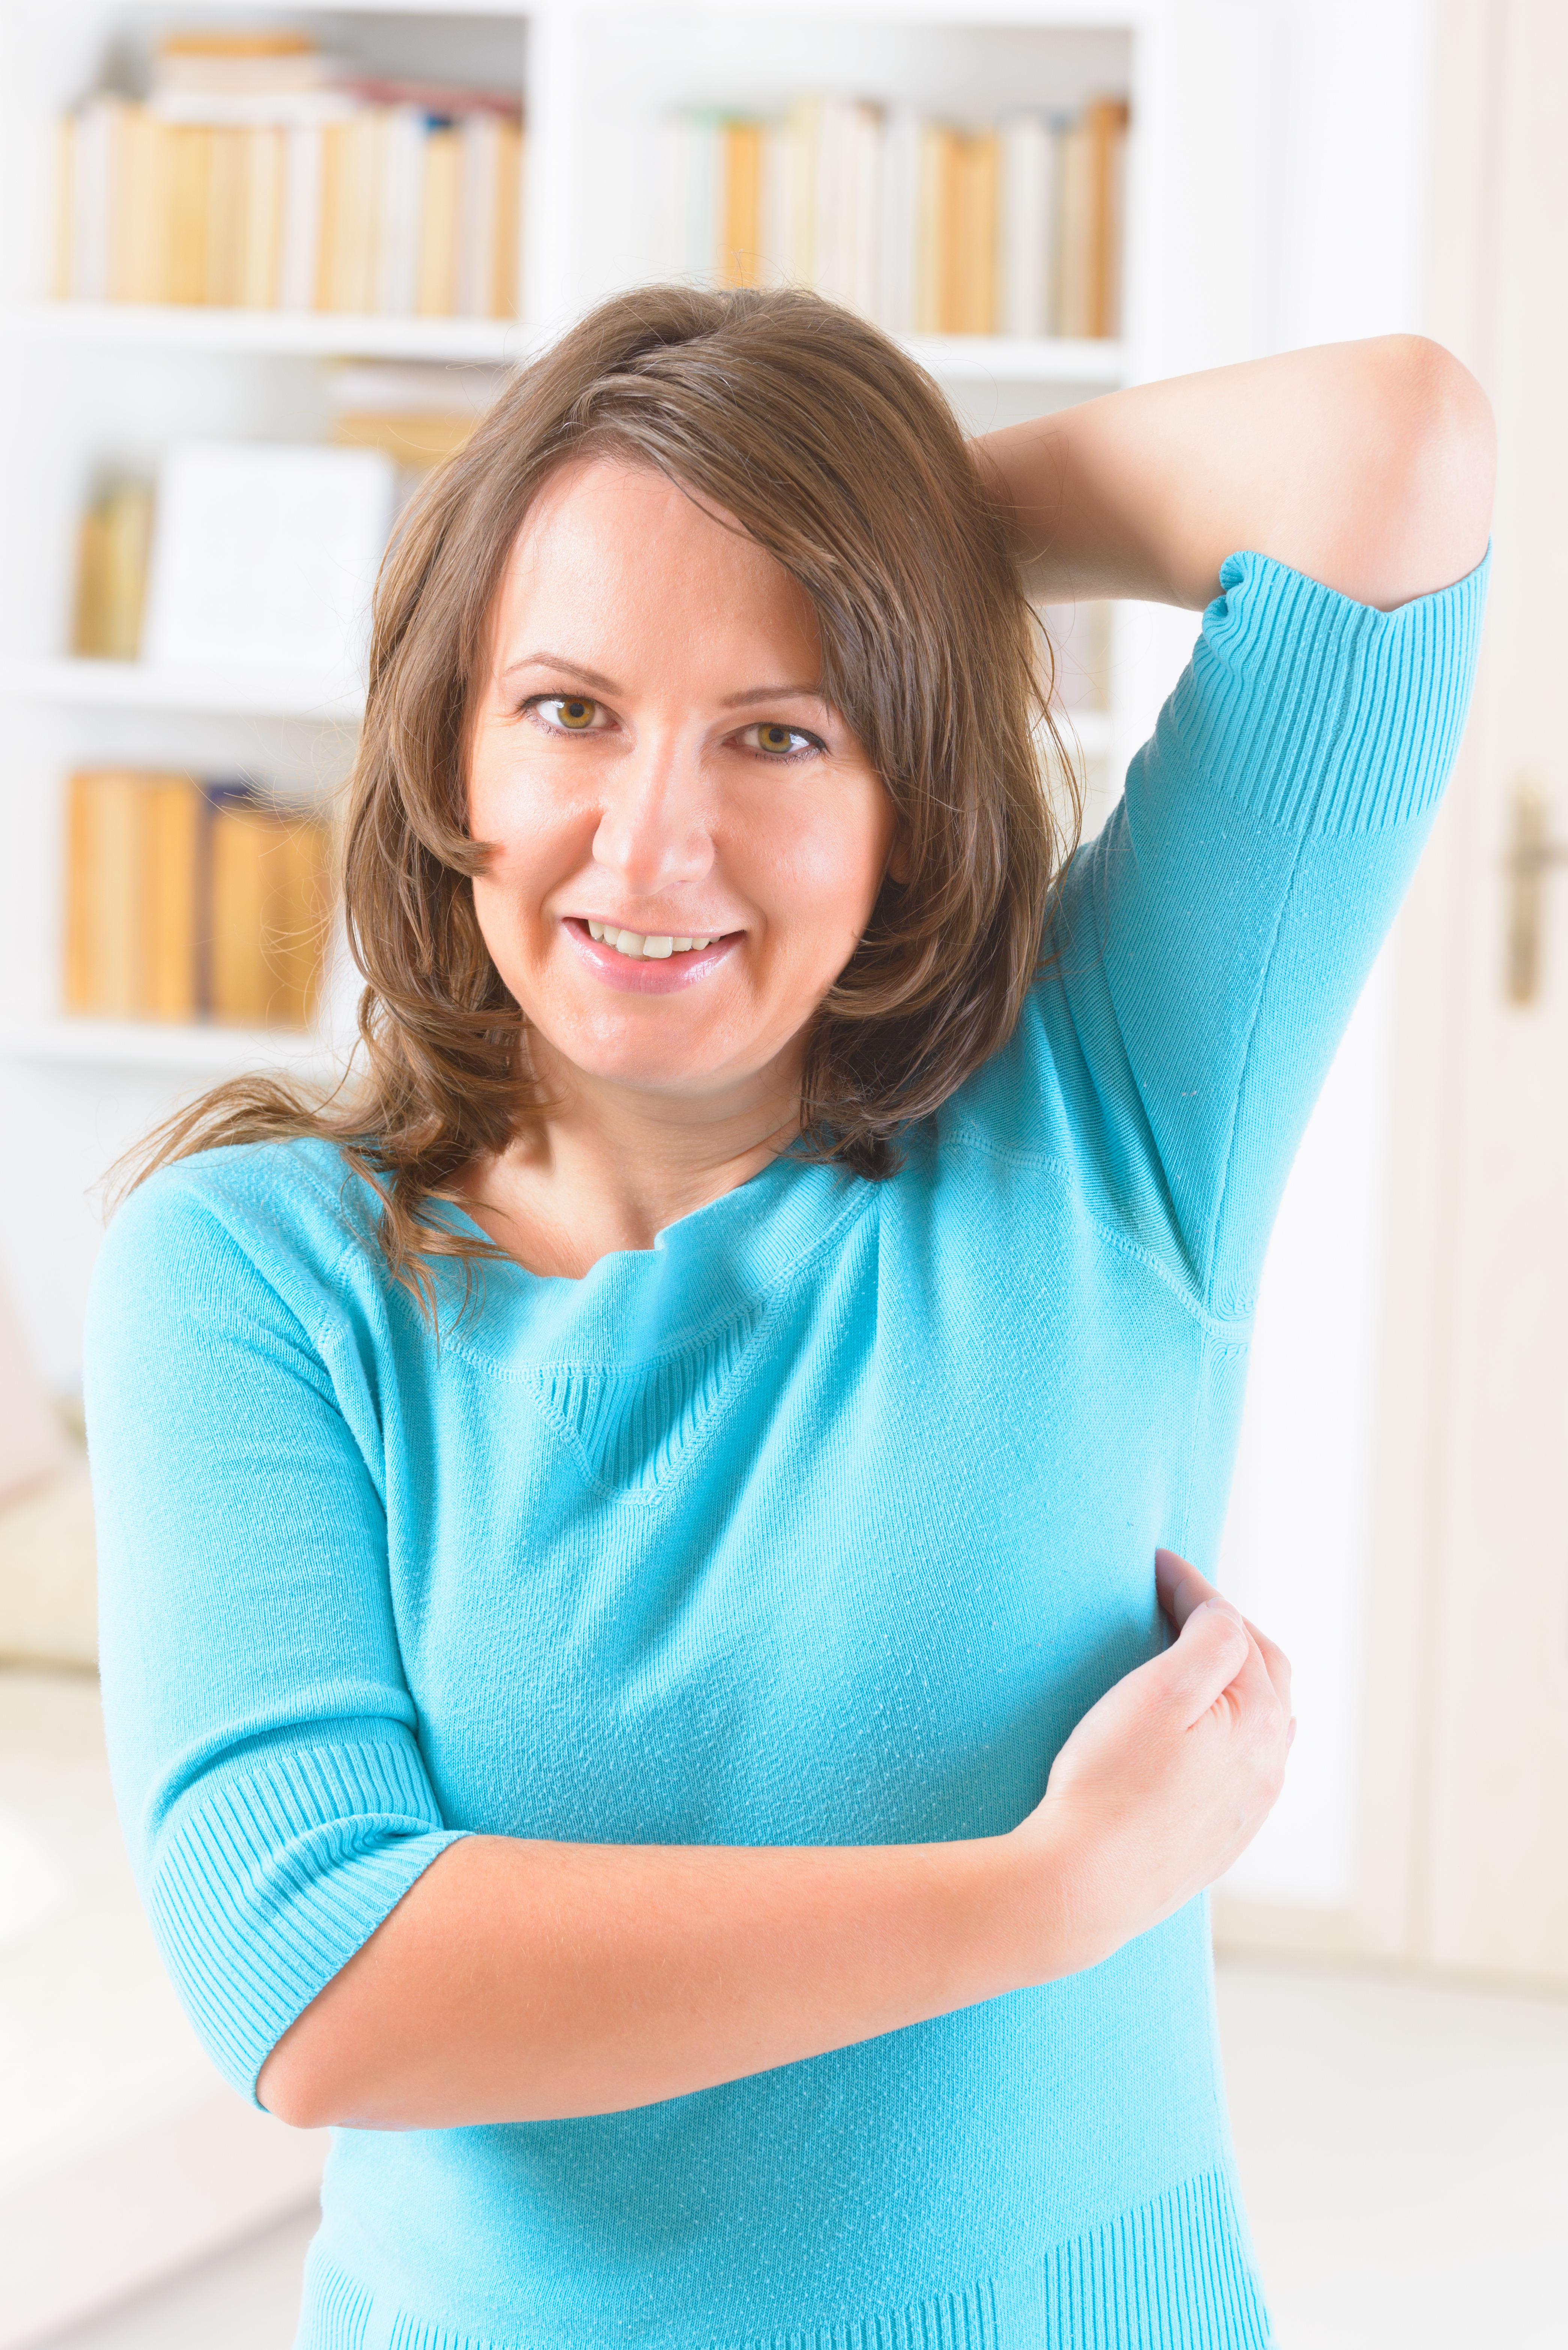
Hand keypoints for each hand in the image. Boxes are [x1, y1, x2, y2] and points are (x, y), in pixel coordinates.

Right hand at [1010, 1549, 1292, 1967]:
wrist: (1084, 1886)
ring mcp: (1248, 1808)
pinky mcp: (1220, 1839)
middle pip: (1264, 1674)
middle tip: (1177, 1601)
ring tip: (1195, 1658)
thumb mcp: (1160, 1691)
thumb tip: (1225, 1613)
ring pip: (1260, 1723)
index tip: (1157, 1562)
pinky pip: (1243, 1767)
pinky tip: (1199, 1731)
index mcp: (1261, 1722)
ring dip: (1235, 1680)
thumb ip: (1211, 1639)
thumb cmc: (1111, 1783)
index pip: (1236, 1631)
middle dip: (1226, 1629)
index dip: (1196, 1590)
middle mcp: (1268, 1766)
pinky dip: (1228, 1729)